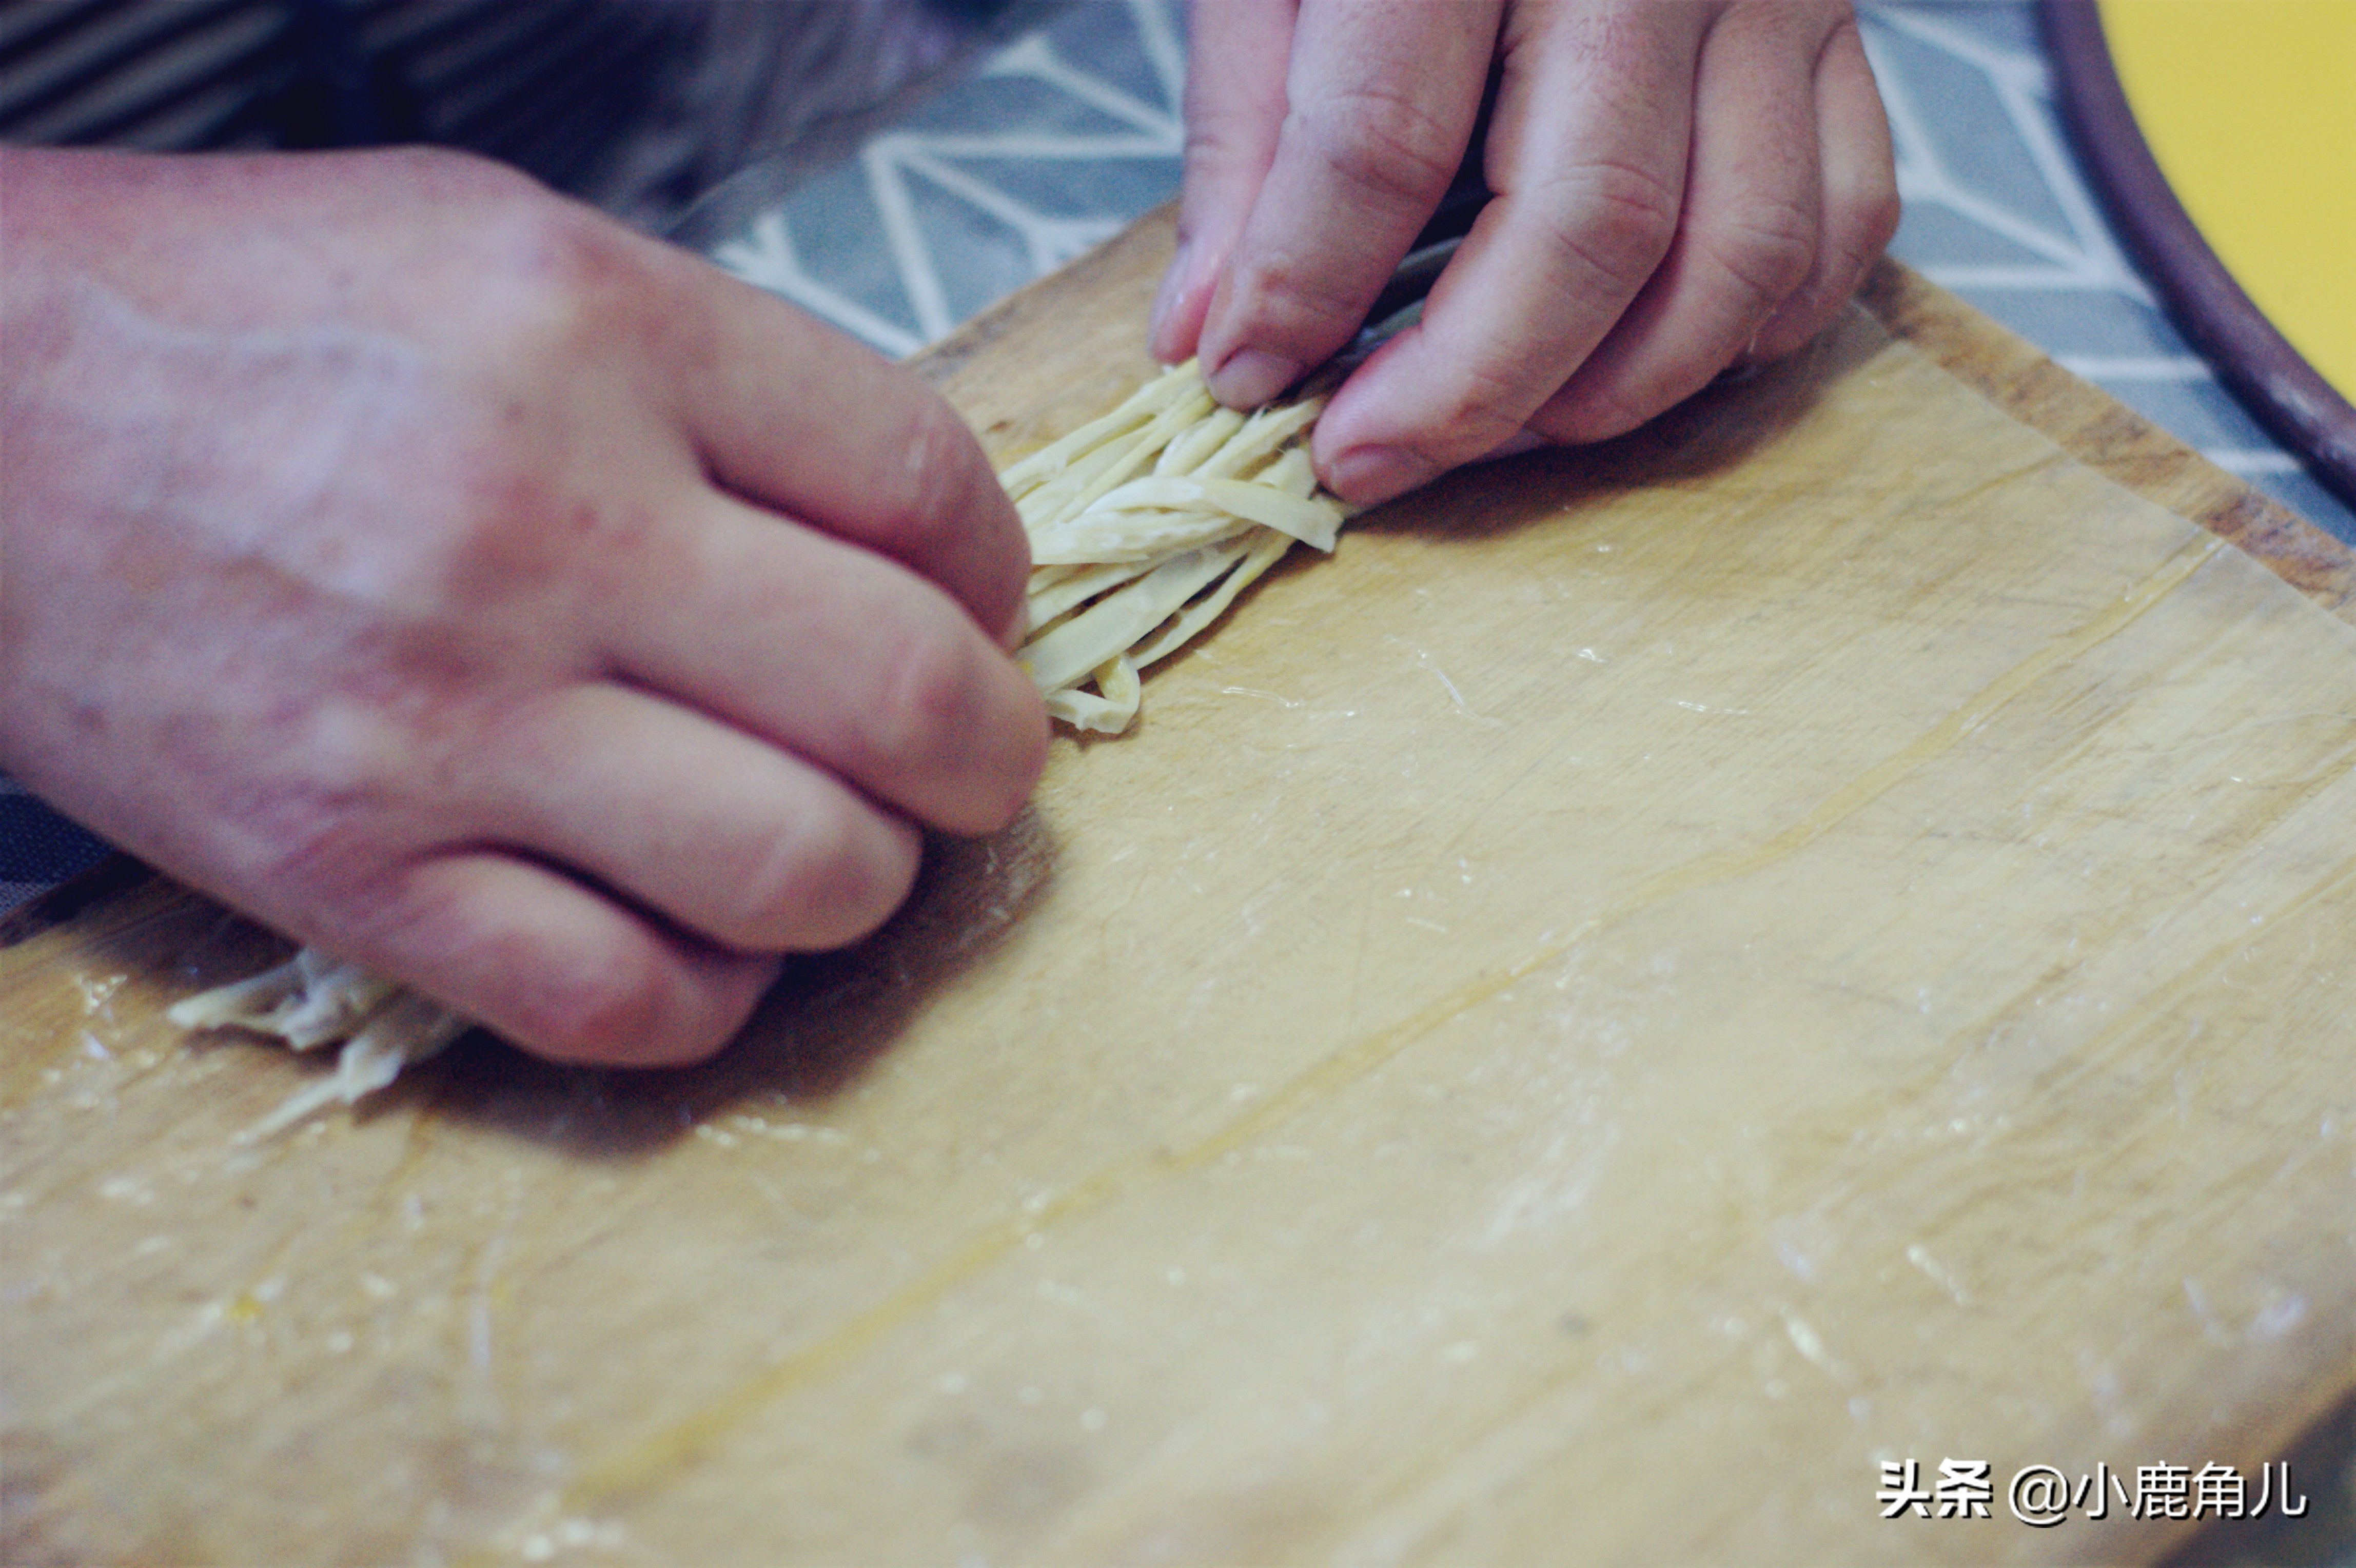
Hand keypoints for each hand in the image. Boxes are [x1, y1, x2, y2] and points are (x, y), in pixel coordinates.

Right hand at [0, 147, 1045, 1065]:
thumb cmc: (251, 319)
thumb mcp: (512, 249)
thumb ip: (729, 380)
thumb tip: (913, 536)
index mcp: (598, 336)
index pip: (927, 490)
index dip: (1000, 572)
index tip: (975, 604)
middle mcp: (539, 530)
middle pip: (911, 700)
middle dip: (988, 751)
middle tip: (962, 752)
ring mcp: (445, 724)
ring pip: (804, 875)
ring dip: (866, 878)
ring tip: (825, 835)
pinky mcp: (353, 875)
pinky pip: (629, 1004)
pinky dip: (715, 989)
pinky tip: (700, 925)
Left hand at [1150, 0, 1899, 505]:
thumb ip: (1249, 137)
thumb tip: (1216, 338)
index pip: (1384, 141)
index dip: (1304, 292)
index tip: (1246, 383)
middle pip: (1587, 226)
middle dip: (1466, 389)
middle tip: (1362, 459)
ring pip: (1738, 254)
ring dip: (1611, 391)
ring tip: (1493, 426)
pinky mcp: (1840, 26)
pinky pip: (1841, 219)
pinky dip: (1748, 329)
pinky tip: (1639, 359)